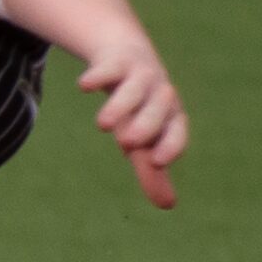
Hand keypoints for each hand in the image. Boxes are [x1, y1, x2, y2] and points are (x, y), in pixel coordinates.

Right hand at [78, 41, 188, 209]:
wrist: (126, 55)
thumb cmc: (138, 107)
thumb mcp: (144, 137)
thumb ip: (152, 170)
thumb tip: (168, 205)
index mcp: (170, 115)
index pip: (176, 130)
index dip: (170, 144)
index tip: (157, 162)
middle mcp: (159, 94)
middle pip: (158, 109)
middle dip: (146, 125)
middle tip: (127, 144)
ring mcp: (139, 75)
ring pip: (134, 89)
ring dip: (121, 105)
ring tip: (102, 125)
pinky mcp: (115, 61)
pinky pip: (109, 66)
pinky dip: (98, 75)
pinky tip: (84, 86)